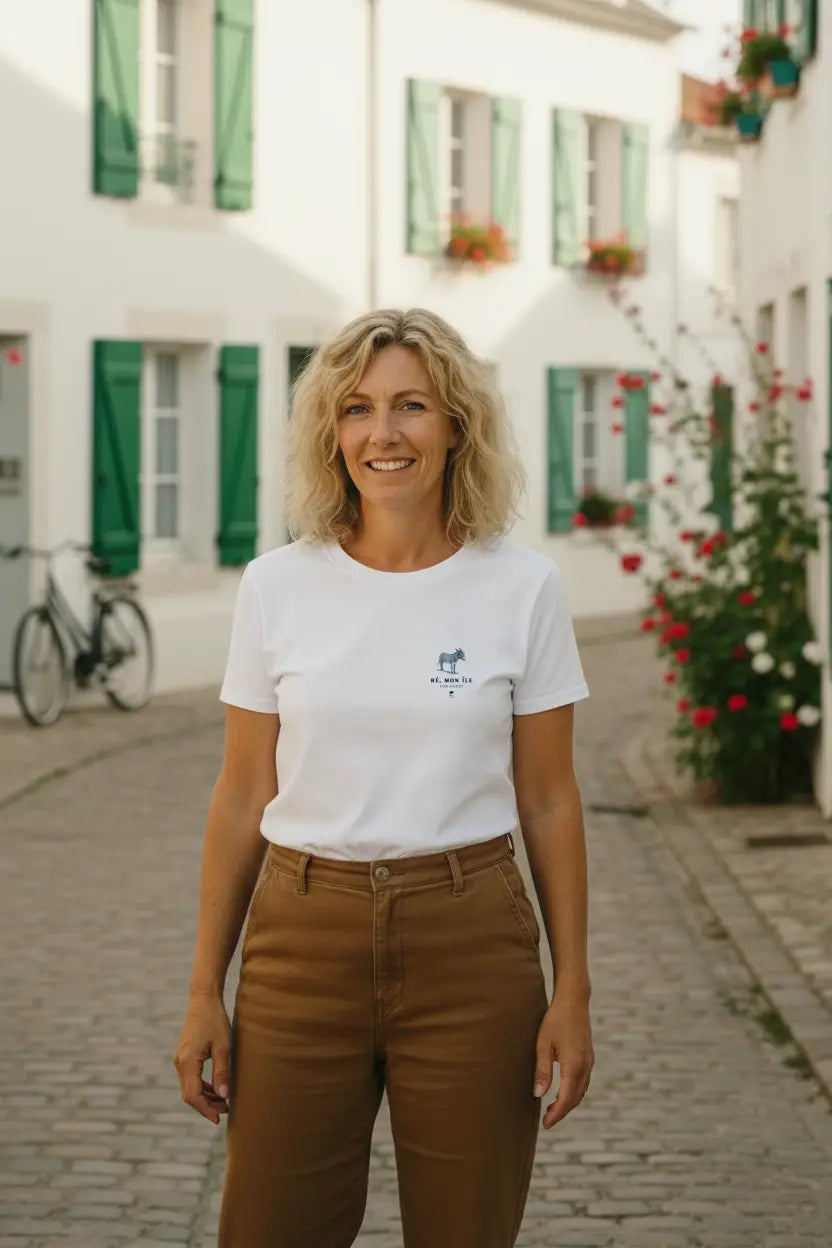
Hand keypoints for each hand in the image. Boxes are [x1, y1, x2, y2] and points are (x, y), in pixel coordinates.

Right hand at [173, 994, 231, 1124]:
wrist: (203, 1000)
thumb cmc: (215, 1021)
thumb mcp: (223, 1047)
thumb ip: (222, 1072)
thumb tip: (224, 1097)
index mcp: (187, 1062)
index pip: (193, 1096)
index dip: (205, 1110)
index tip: (219, 1118)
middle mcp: (179, 1063)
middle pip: (190, 1094)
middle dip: (207, 1105)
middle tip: (227, 1110)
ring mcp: (180, 1060)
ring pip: (190, 1088)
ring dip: (205, 1097)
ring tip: (224, 1101)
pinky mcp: (184, 1056)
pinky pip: (191, 1078)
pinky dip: (202, 1087)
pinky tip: (216, 1089)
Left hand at [533, 994, 593, 1128]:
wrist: (573, 1000)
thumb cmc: (554, 1020)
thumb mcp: (543, 1044)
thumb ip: (542, 1071)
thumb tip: (538, 1095)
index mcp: (574, 1066)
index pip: (566, 1099)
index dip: (556, 1114)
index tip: (546, 1124)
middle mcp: (585, 1066)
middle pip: (575, 1098)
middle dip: (562, 1111)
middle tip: (547, 1119)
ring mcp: (589, 1061)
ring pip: (581, 1091)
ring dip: (569, 1102)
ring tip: (553, 1108)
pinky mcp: (589, 1056)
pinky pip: (584, 1081)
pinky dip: (575, 1091)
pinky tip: (564, 1091)